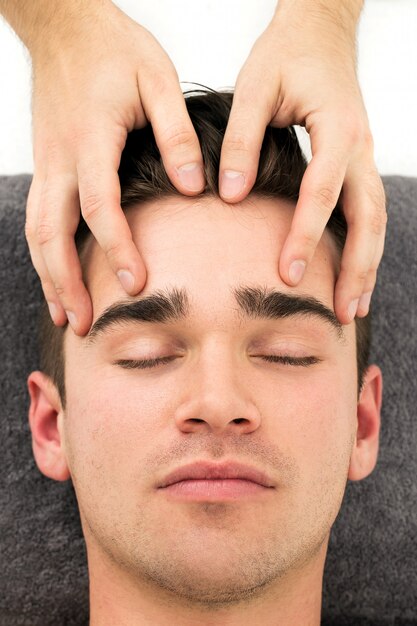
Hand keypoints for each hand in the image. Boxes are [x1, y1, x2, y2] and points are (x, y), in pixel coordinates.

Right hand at [24, 1, 204, 334]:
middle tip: (83, 324)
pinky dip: (45, 254)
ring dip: (49, 277)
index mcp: (92, 138)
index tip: (136, 285)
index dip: (117, 248)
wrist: (66, 24)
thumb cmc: (115, 50)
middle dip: (66, 282)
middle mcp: (60, 157)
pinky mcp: (46, 164)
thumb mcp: (158, 81)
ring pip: (37, 231)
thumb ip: (177, 135)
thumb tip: (193, 188)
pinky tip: (57, 276)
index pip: (100, 204)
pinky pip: (37, 218)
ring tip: (66, 316)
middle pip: (52, 231)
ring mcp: (47, 162)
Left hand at [219, 1, 386, 323]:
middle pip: (368, 218)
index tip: (285, 274)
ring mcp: (364, 158)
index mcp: (337, 129)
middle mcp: (360, 148)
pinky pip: (367, 213)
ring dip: (367, 266)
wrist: (320, 32)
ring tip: (352, 308)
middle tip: (339, 312)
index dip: (304, 236)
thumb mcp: (256, 86)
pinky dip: (363, 248)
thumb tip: (233, 194)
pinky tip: (352, 276)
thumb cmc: (286, 55)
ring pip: (375, 221)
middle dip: (356, 268)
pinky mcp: (357, 165)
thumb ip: (242, 140)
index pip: (322, 192)